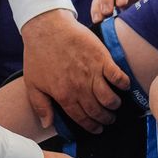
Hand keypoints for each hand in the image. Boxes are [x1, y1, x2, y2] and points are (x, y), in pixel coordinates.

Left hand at [22, 9, 128, 132]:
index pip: (82, 118)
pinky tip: (124, 86)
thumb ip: (41, 106)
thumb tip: (47, 124)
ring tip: (115, 106)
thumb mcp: (33, 84)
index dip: (91, 126)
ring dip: (114, 105)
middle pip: (97, 111)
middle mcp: (80, 88)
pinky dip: (123, 84)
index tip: (97, 129)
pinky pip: (118, 76)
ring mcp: (92, 73)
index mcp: (64, 96)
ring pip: (109, 98)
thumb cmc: (38, 54)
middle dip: (105, 119)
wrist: (47, 28)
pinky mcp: (102, 58)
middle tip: (109, 119)